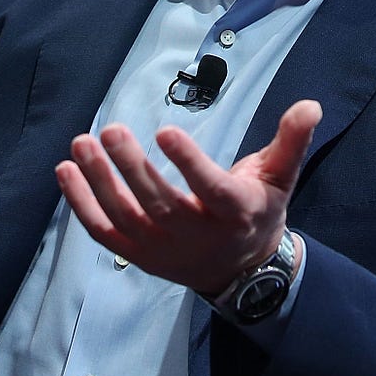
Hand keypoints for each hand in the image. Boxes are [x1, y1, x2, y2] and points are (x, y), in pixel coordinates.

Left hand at [54, 99, 319, 296]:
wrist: (240, 271)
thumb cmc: (256, 210)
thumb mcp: (279, 178)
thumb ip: (290, 141)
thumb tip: (310, 104)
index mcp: (234, 213)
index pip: (210, 188)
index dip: (189, 163)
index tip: (166, 130)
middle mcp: (196, 235)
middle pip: (159, 203)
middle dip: (132, 167)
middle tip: (111, 130)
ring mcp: (162, 249)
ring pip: (126, 217)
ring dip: (99, 182)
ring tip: (81, 144)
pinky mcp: (138, 255)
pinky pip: (104, 232)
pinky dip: (81, 205)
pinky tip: (66, 171)